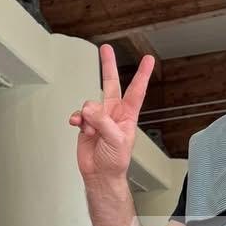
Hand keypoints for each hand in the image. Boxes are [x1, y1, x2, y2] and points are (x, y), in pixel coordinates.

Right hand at [70, 45, 153, 182]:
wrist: (100, 176)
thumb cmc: (116, 162)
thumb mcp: (116, 140)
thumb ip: (103, 121)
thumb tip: (90, 107)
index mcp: (128, 116)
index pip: (136, 91)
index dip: (142, 74)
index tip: (148, 60)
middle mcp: (114, 114)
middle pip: (110, 85)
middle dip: (108, 66)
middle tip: (106, 49)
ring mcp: (99, 119)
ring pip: (90, 104)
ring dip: (87, 115)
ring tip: (90, 128)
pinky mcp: (86, 125)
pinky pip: (79, 115)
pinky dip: (77, 119)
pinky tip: (79, 125)